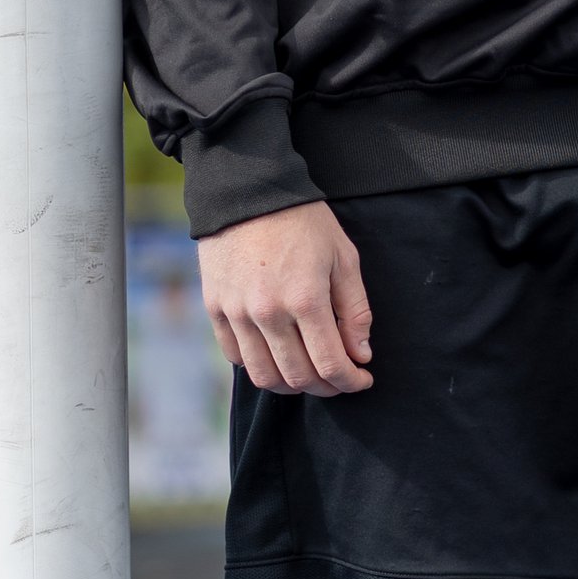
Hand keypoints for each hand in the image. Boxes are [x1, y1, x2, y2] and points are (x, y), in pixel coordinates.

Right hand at [198, 201, 374, 395]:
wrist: (247, 191)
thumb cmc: (303, 221)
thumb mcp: (343, 257)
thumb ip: (355, 310)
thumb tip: (360, 355)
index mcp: (305, 299)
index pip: (330, 365)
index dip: (351, 381)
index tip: (362, 380)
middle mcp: (268, 312)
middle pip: (298, 377)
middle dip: (326, 387)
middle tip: (339, 378)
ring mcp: (237, 313)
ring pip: (264, 376)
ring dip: (291, 385)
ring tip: (307, 372)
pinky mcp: (215, 308)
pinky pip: (236, 356)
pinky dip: (259, 365)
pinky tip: (276, 353)